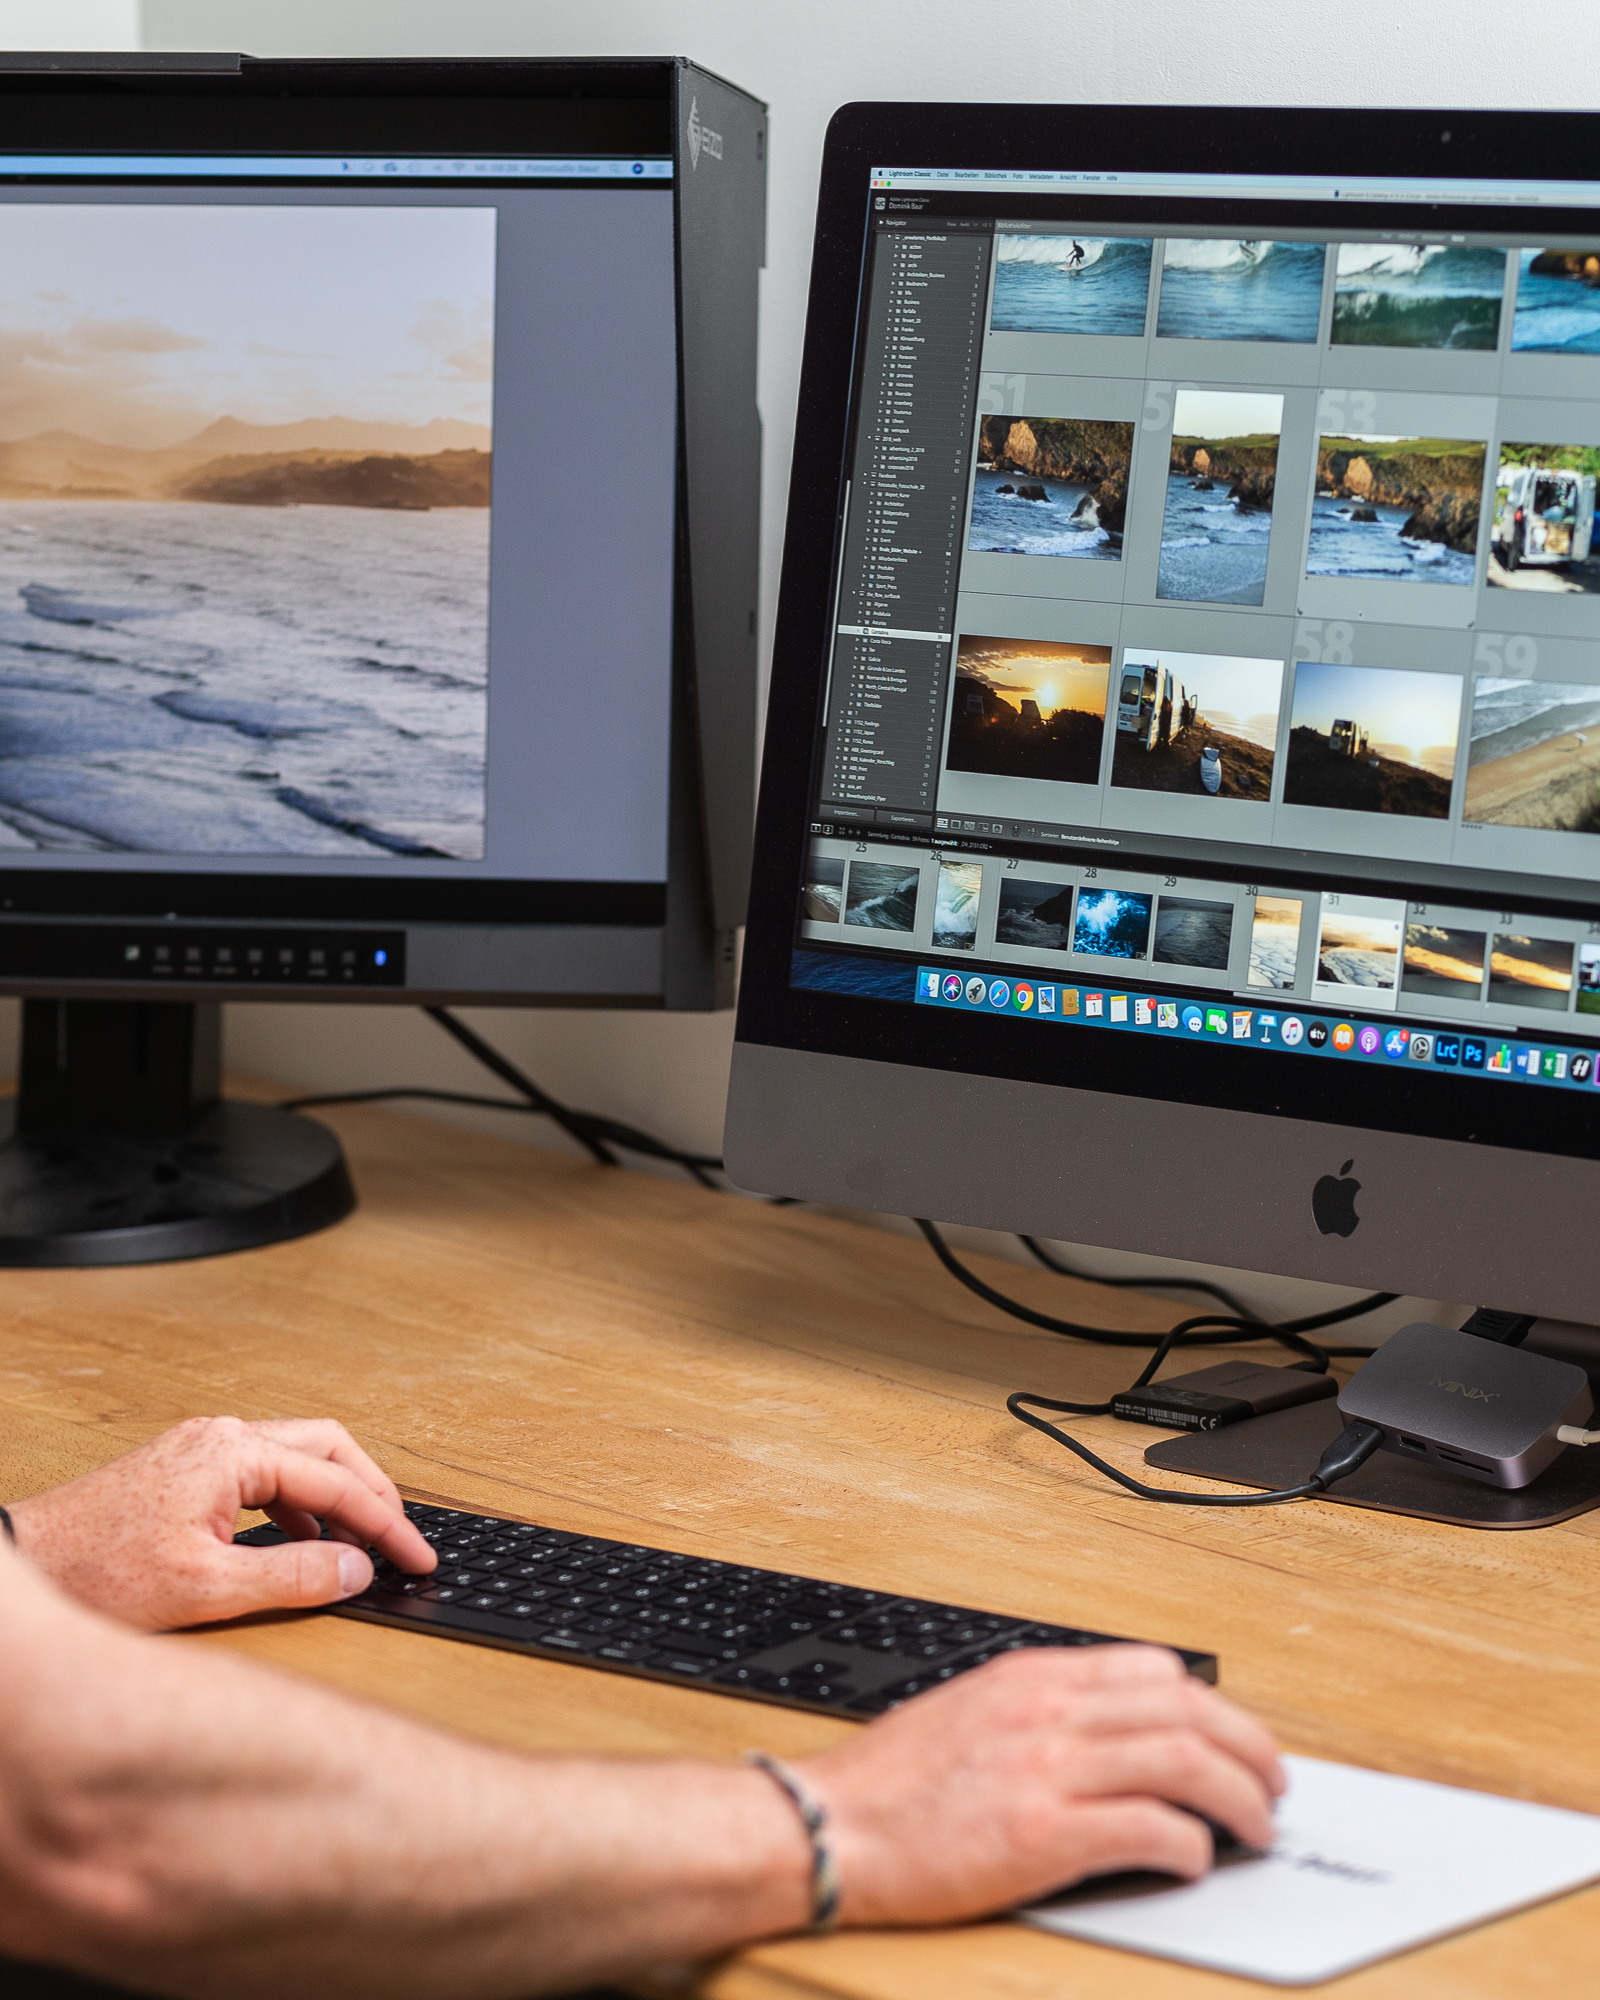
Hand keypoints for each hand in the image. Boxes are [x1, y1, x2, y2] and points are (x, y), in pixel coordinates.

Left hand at [7, 1415, 435, 1630]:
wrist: (24, 1571)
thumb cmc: (97, 1571)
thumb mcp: (207, 1586)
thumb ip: (293, 1575)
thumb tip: (356, 1569)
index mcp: (234, 1453)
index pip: (337, 1482)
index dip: (387, 1524)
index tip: (418, 1554)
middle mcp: (222, 1437)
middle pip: (329, 1447)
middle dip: (373, 1492)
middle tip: (401, 1539)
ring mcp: (202, 1449)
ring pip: (298, 1456)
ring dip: (336, 1497)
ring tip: (360, 1543)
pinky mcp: (186, 1470)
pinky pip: (266, 1472)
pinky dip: (299, 1503)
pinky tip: (301, 1541)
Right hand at [795, 1643, 1282, 1925]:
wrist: (832, 1828)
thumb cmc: (890, 1785)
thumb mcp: (971, 1711)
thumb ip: (1042, 1711)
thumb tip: (1113, 1734)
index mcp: (1032, 1677)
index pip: (1153, 1669)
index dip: (1212, 1705)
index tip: (1233, 1737)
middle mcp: (1047, 1711)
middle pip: (1186, 1708)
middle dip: (1247, 1746)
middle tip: (1270, 1784)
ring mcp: (1048, 1770)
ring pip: (1183, 1761)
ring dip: (1237, 1797)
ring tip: (1254, 1826)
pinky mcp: (1044, 1836)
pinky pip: (1150, 1828)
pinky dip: (1189, 1844)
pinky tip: (1193, 1859)